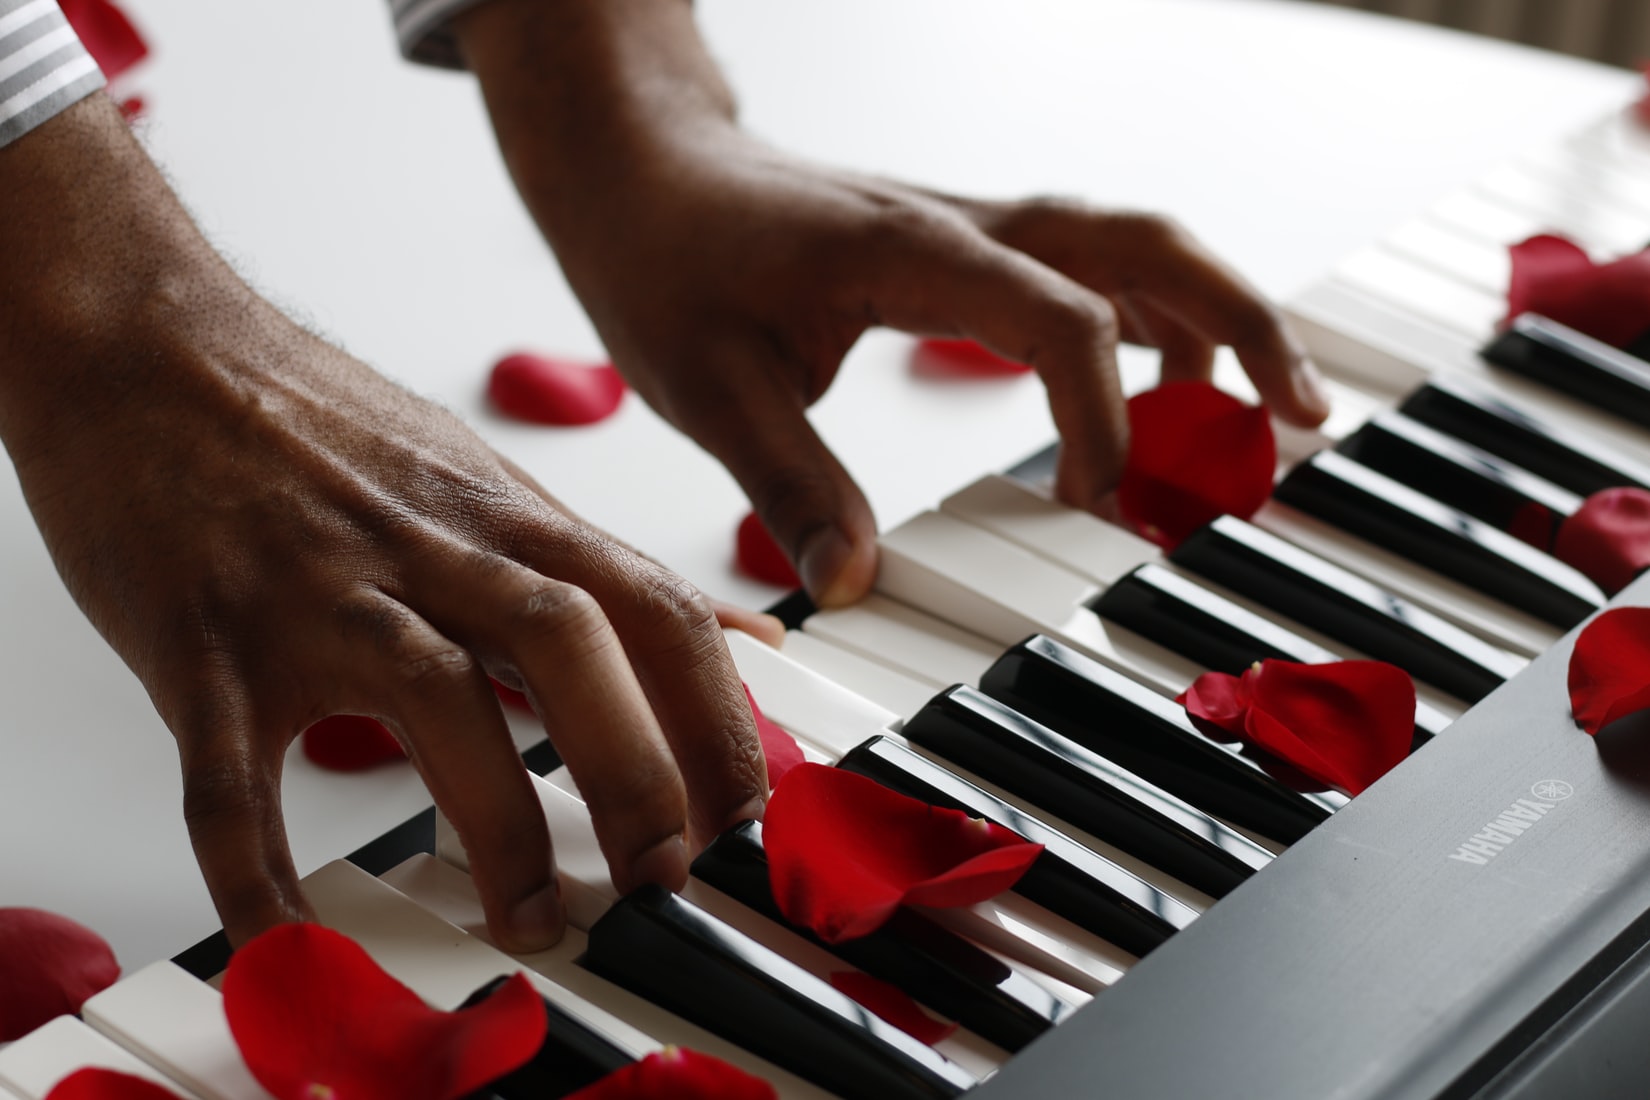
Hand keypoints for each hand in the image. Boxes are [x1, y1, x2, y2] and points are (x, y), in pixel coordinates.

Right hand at [0, 97, 766, 950]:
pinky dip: (259, 864)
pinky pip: (231, 770)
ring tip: (529, 919)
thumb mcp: (490, 484)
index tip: (749, 816)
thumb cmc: (324, 429)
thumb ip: (605, 574)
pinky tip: (291, 934)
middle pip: (573, 645)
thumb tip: (735, 639)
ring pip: (433, 697)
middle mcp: (430, 548)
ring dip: (496, 822)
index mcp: (506, 519)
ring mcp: (317, 592)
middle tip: (666, 880)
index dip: (718, 716)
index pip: (655, 609)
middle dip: (638, 770)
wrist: (148, 347)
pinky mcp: (203, 641)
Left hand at [459, 0, 1330, 606]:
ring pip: (1131, 247)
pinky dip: (1149, 317)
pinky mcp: (962, 248)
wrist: (643, 170)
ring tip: (1262, 414)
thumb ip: (790, 484)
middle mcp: (962, 226)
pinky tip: (1167, 375)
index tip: (1096, 506)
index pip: (1056, 319)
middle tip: (1301, 416)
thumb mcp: (708, 385)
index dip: (1101, 416)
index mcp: (908, 251)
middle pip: (1142, 245)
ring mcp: (970, 229)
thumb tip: (854, 586)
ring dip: (1212, 316)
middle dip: (1238, 324)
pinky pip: (1087, 266)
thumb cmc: (666, 257)